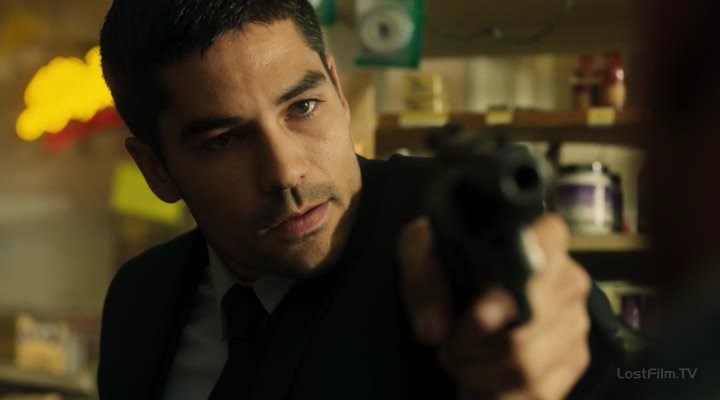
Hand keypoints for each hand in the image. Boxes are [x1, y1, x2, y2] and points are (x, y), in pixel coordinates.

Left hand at [398, 214, 591, 399]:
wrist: (465, 286)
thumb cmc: (449, 264)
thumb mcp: (422, 256)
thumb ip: (423, 283)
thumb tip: (433, 330)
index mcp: (538, 238)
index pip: (546, 248)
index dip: (512, 287)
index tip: (478, 316)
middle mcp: (568, 279)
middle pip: (526, 327)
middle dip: (474, 347)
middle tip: (448, 346)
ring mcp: (575, 323)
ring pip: (527, 367)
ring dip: (478, 374)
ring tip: (459, 360)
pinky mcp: (573, 361)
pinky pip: (536, 393)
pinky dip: (496, 394)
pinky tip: (479, 379)